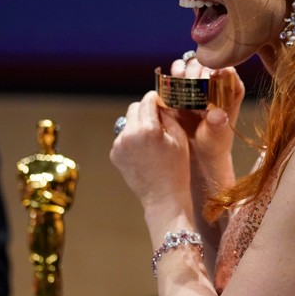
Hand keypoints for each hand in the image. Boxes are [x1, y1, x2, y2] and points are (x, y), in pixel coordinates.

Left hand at [110, 90, 192, 211]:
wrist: (162, 197)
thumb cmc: (177, 168)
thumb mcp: (179, 138)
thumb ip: (168, 116)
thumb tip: (159, 103)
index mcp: (148, 129)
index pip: (148, 100)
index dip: (156, 98)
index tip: (161, 102)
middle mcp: (130, 134)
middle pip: (134, 108)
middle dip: (145, 111)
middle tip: (157, 122)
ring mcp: (119, 145)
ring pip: (127, 122)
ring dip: (138, 125)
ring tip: (150, 141)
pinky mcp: (114, 154)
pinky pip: (123, 137)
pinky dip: (131, 139)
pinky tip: (143, 152)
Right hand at [168, 55, 245, 172]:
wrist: (197, 152)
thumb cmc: (213, 143)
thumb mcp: (216, 135)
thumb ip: (217, 123)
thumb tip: (218, 114)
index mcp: (232, 90)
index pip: (227, 70)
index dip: (216, 72)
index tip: (207, 80)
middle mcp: (216, 82)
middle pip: (207, 63)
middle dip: (197, 71)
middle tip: (191, 85)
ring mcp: (198, 81)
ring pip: (191, 62)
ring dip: (183, 71)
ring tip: (181, 85)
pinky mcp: (182, 85)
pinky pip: (177, 71)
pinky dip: (173, 76)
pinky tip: (173, 90)